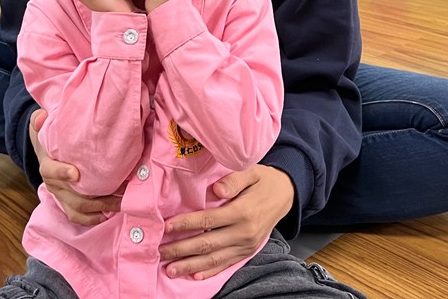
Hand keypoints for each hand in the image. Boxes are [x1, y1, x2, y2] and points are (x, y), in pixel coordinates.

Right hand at [29, 108, 122, 224]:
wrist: (47, 151)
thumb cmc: (50, 137)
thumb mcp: (43, 125)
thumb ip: (40, 120)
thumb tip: (41, 117)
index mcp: (47, 164)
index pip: (50, 171)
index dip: (62, 173)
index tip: (76, 173)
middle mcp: (53, 184)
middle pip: (71, 195)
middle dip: (97, 196)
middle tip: (120, 189)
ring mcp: (61, 196)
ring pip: (78, 208)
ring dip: (100, 207)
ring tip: (120, 202)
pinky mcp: (67, 203)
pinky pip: (77, 216)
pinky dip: (93, 218)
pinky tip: (109, 212)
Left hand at [160, 164, 293, 279]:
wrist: (286, 194)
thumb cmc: (264, 180)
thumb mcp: (252, 171)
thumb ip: (234, 179)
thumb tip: (216, 189)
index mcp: (243, 211)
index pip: (208, 220)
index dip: (185, 224)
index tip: (166, 227)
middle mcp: (244, 232)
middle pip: (207, 244)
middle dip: (181, 249)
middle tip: (160, 252)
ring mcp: (246, 245)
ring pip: (214, 258)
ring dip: (191, 265)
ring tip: (171, 268)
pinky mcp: (247, 251)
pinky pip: (226, 264)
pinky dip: (210, 271)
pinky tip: (195, 275)